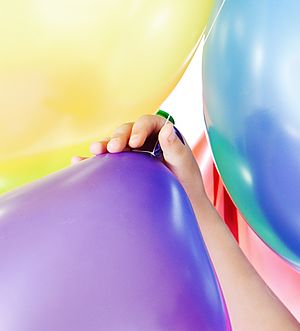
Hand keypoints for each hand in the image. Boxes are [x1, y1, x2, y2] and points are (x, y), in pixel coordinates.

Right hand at [71, 114, 207, 204]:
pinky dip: (91, 161)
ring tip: (95, 151)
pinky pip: (105, 161)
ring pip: (115, 143)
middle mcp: (145, 139)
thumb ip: (175, 147)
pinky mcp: (122, 166)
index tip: (135, 142)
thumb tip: (168, 128)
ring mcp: (132, 152)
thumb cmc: (187, 182)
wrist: (183, 203)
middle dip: (118, 137)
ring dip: (104, 145)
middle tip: (113, 149)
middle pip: (127, 131)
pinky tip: (78, 162)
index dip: (140, 129)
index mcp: (162, 133)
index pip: (148, 123)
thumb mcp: (183, 165)